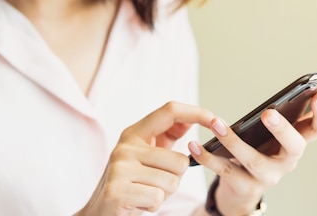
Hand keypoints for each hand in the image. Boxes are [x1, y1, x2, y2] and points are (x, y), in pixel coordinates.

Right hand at [77, 102, 213, 215]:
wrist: (98, 214)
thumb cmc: (130, 185)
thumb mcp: (144, 156)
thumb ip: (164, 138)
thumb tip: (191, 119)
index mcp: (134, 133)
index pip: (170, 111)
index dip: (197, 113)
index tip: (218, 120)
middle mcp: (126, 146)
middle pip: (180, 160)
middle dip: (175, 179)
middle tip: (153, 184)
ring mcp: (120, 167)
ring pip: (172, 182)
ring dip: (163, 194)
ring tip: (144, 193)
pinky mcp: (117, 190)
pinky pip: (157, 198)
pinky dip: (152, 206)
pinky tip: (137, 204)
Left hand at [188, 90, 316, 215]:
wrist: (240, 191)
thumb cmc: (257, 152)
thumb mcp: (269, 137)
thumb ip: (277, 119)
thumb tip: (279, 98)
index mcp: (295, 143)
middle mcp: (286, 162)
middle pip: (295, 146)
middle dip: (283, 130)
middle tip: (269, 113)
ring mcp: (268, 177)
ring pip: (254, 160)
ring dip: (234, 141)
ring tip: (216, 124)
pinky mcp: (245, 187)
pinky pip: (225, 171)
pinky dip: (208, 157)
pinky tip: (195, 145)